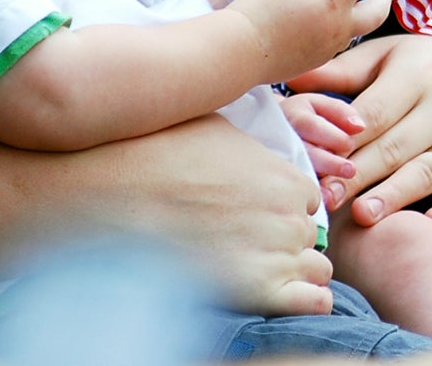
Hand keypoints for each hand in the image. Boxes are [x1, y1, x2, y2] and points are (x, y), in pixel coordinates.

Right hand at [82, 115, 333, 315]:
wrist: (116, 195)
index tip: (251, 217)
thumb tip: (249, 147)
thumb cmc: (159, 154)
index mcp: (288, 178)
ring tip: (251, 272)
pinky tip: (275, 297)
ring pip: (315, 270)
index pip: (305, 202)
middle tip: (239, 244)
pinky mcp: (262, 291)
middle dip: (281, 241)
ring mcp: (280, 254)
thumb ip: (248, 144)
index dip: (280, 211)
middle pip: (306, 236)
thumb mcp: (217, 127)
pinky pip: (315, 304)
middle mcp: (292, 216)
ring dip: (293, 273)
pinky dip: (305, 303)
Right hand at [225, 0, 389, 79]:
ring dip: (360, 11)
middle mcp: (339, 26)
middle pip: (378, 10)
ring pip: (359, 29)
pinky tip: (322, 19)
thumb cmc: (254, 9)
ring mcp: (329, 47)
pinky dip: (340, 28)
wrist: (236, 53)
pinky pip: (337, 43)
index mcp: (334, 0)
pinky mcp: (316, 61)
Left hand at [286, 34, 431, 232]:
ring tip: (364, 215)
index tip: (309, 163)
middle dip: (357, 174)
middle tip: (323, 199)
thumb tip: (288, 81)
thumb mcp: (395, 56)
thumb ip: (344, 71)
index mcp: (417, 76)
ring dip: (395, 195)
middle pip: (395, 146)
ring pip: (428, 170)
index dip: (342, 139)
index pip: (374, 112)